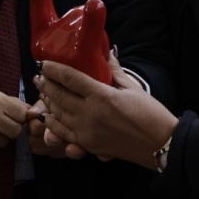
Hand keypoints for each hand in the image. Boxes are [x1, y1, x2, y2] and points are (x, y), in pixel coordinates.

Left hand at [28, 51, 144, 160]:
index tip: (45, 63)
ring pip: (58, 114)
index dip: (54, 69)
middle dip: (46, 84)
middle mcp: (90, 114)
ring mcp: (87, 131)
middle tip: (39, 75)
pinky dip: (53, 123)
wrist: (160, 144)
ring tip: (42, 91)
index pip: (70, 78)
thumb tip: (108, 53)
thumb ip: (115, 71)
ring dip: (47, 101)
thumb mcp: (133, 88)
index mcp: (102, 96)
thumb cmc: (150, 113)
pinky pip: (64, 133)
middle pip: (59, 95)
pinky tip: (48, 115)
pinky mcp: (89, 145)